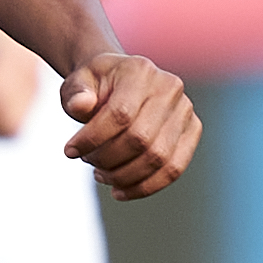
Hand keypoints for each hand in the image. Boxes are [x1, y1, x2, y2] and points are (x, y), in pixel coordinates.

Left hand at [59, 52, 200, 197]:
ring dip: (124, 176)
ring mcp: (185, 110)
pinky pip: (174, 168)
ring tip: (101, 176)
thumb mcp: (78, 83)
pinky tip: (121, 191)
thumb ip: (76, 94)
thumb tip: (79, 106)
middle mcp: (169, 87)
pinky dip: (146, 186)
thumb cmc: (96, 86)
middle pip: (140, 139)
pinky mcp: (192, 130)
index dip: (93, 139)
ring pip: (158, 158)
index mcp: (140, 70)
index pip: (120, 113)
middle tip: (88, 162)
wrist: (119, 81)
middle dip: (108, 159)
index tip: (70, 151)